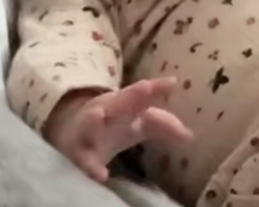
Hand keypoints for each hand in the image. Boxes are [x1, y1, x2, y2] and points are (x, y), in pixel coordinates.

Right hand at [44, 77, 193, 182]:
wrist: (68, 135)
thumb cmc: (112, 126)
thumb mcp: (137, 123)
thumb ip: (163, 125)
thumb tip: (190, 136)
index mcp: (121, 103)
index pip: (140, 94)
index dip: (155, 88)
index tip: (171, 83)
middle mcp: (104, 112)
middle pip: (117, 102)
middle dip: (130, 96)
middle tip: (145, 88)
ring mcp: (87, 132)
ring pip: (89, 124)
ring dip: (93, 120)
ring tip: (97, 115)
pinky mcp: (77, 154)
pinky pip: (82, 160)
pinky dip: (90, 166)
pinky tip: (101, 175)